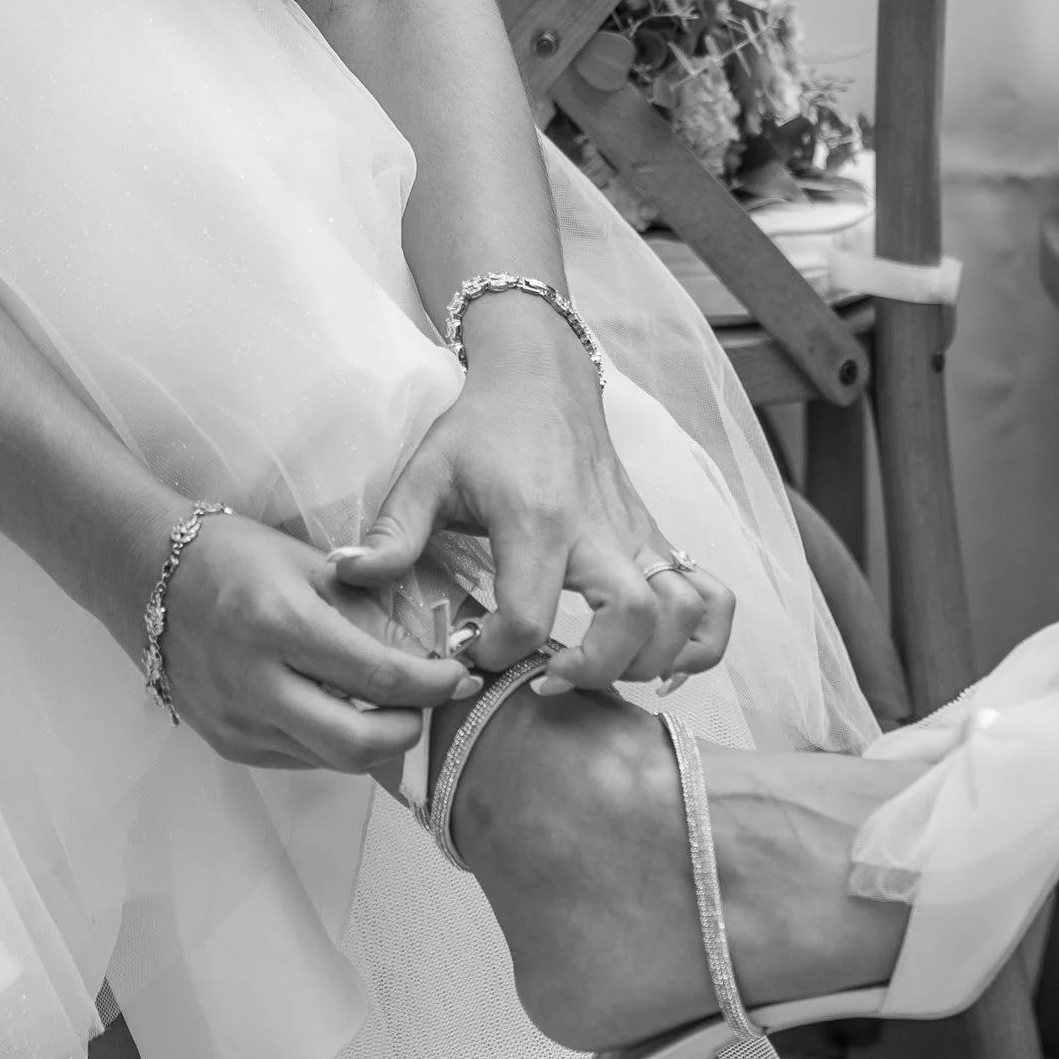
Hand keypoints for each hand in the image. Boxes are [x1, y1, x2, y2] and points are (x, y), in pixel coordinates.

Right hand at [157, 511, 479, 772]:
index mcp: (278, 624)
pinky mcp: (227, 742)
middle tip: (430, 704)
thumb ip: (367, 609)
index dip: (433, 684)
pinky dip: (332, 740)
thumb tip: (431, 648)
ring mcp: (237, 720)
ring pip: (332, 759)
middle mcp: (254, 682)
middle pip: (358, 744)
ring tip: (392, 705)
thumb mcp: (307, 564)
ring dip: (374, 739)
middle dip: (410, 730)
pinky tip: (340, 707)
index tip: (461, 675)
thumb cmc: (232, 555)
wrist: (146, 576)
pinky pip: (300, 756)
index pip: (377, 676)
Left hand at [331, 306, 735, 694]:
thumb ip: (391, 532)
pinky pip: (712, 595)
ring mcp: (639, 537)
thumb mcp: (425, 472)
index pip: (528, 613)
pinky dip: (704, 638)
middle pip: (632, 620)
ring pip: (683, 614)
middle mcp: (599, 530)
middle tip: (544, 680)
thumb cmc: (482, 428)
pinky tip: (662, 660)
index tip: (470, 652)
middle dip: (592, 670)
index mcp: (535, 518)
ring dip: (651, 662)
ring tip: (597, 672)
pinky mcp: (659, 541)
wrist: (543, 377)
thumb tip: (345, 575)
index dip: (496, 652)